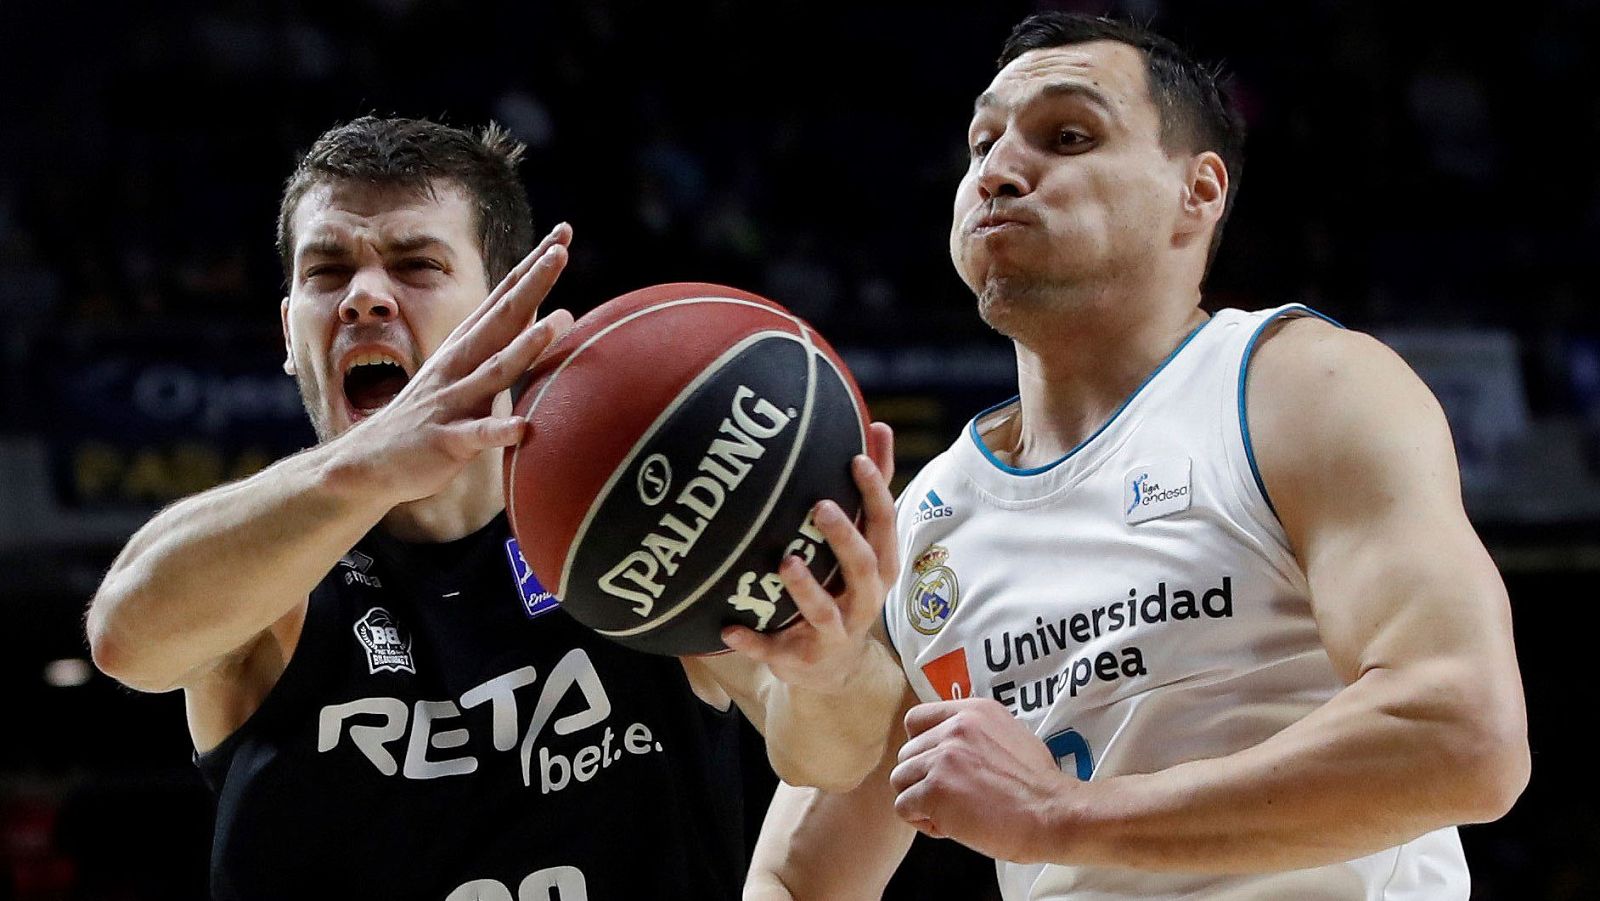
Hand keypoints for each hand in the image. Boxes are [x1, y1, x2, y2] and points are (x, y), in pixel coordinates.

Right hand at [335, 223, 575, 506]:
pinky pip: (476, 435)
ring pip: (494, 369)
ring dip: (527, 345)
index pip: (504, 298)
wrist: (367, 463)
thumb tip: (540, 317)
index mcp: (465, 349)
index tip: (562, 233)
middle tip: (560, 251)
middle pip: (501, 318)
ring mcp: (451, 401)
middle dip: (532, 284)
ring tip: (561, 321)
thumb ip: (501, 349)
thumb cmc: (428, 420)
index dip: (532, 267)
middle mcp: (459, 366)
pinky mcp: (445, 440)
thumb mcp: (465, 377)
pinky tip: (523, 428)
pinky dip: (499, 430)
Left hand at [719, 422, 896, 694]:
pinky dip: (753, 641)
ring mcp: (832, 634)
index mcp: (879, 568)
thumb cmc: (847, 586)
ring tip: (786, 562)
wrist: (834, 668)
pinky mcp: (800, 659)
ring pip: (823, 613)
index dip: (875, 494)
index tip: (855, 460)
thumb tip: (879, 426)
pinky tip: (729, 628)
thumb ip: (872, 490)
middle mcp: (863, 602)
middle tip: (820, 506)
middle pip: (861, 568)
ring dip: (805, 589)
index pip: (884, 527)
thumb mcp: (866, 544)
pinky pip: (774, 651)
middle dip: (844, 538)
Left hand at [890, 698, 1070, 862]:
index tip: (937, 767)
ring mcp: (942, 758)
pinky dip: (923, 822)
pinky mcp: (935, 791)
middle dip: (923, 780)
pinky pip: (904, 806)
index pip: (916, 720)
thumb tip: (948, 746)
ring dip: (921, 801)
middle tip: (954, 799)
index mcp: (972, 712)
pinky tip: (951, 827)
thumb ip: (974, 733)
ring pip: (900, 780)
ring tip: (952, 813)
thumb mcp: (1008, 734)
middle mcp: (954, 728)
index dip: (920, 747)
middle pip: (906, 755)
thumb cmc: (1037, 786)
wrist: (1054, 813)